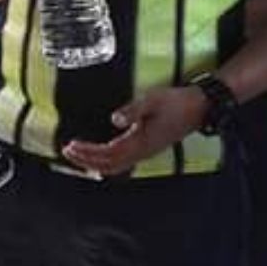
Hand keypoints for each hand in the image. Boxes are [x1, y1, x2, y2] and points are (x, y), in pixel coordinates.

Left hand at [60, 85, 208, 176]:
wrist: (198, 108)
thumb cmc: (176, 102)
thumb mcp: (153, 100)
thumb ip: (133, 109)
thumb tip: (114, 118)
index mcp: (140, 142)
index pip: (107, 154)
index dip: (87, 153)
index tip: (71, 146)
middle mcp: (142, 152)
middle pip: (108, 165)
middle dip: (86, 160)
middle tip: (67, 151)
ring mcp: (146, 152)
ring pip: (116, 166)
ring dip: (95, 162)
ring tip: (78, 154)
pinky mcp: (148, 148)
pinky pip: (123, 161)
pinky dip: (107, 161)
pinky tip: (101, 154)